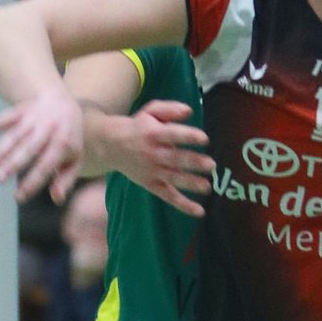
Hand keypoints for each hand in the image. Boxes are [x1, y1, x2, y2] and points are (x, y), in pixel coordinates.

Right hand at [0, 90, 85, 201]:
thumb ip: (66, 180)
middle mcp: (48, 129)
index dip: (32, 182)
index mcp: (63, 143)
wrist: (62, 102)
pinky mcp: (19, 110)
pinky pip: (0, 119)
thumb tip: (56, 198)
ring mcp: (32, 118)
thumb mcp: (74, 158)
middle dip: (13, 163)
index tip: (18, 197)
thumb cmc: (67, 139)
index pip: (45, 166)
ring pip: (13, 136)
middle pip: (28, 148)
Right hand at [103, 102, 214, 218]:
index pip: (173, 135)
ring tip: (207, 187)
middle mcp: (153, 154)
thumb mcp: (150, 111)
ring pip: (173, 179)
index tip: (204, 139)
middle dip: (194, 163)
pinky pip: (168, 196)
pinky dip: (183, 205)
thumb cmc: (137, 126)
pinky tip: (199, 212)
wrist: (110, 145)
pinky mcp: (151, 185)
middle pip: (175, 159)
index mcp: (153, 134)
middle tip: (211, 165)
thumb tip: (189, 111)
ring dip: (191, 184)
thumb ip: (169, 109)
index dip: (188, 136)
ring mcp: (152, 171)